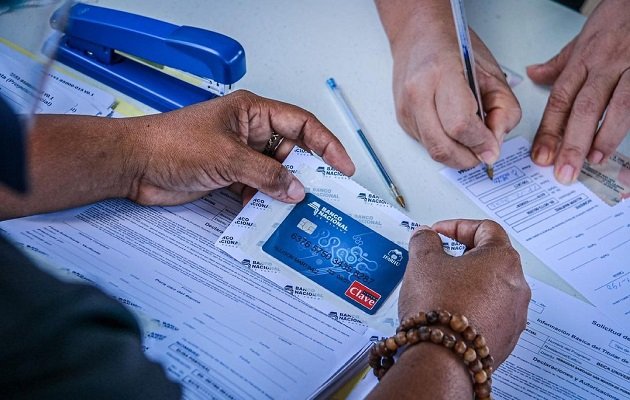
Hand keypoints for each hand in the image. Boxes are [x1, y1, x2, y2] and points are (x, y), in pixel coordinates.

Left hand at [125, 90, 354, 204]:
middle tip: (324, 194)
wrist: (135, 165)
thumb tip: (296, 189)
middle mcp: (249, 131)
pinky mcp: (228, 175)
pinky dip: (264, 201)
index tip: (343, 165)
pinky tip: (269, 214)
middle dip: (306, 173)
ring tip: (298, 210)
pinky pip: (257, 188)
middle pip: (291, 151)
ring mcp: (238, 154)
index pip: (301, 124)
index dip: (326, 144)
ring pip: (275, 173)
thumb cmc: (172, 144)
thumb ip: (266, 174)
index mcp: (253, 112)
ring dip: (283, 191)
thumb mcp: (228, 157)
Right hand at [377, 1, 520, 168]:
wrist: (419, 35)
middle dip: (467, 158)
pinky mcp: (402, 120)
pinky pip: (426, 145)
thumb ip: (503, 110)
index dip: (480, 143)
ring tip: (471, 140)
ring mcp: (406, 109)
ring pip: (433, 151)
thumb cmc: (454, 46)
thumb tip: (494, 144)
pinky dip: (445, 145)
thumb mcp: (492, 73)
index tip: (492, 147)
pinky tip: (453, 131)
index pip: (460, 125)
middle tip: (483, 153)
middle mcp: (417, 93)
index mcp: (441, 74)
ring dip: (457, 154)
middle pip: (442, 146)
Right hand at [398, 219, 529, 364]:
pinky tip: (449, 313)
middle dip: (463, 256)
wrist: (442, 357)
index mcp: (503, 259)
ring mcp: (515, 315)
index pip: (485, 228)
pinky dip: (472, 308)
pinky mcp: (506, 338)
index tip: (439, 233)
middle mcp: (517, 286)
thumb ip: (425, 240)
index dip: (457, 226)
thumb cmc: (440, 308)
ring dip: (468, 283)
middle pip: (491, 259)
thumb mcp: (423, 261)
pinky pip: (490, 314)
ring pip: (492, 288)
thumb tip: (426, 236)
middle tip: (440, 259)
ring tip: (441, 289)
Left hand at [527, 0, 629, 184]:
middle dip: (572, 142)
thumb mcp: (584, 37)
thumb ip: (561, 62)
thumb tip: (534, 74)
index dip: (549, 130)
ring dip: (605, 136)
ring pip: (619, 105)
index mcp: (583, 60)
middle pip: (585, 108)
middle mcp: (606, 65)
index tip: (540, 156)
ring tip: (594, 160)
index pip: (560, 99)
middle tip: (564, 171)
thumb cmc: (618, 17)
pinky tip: (624, 144)